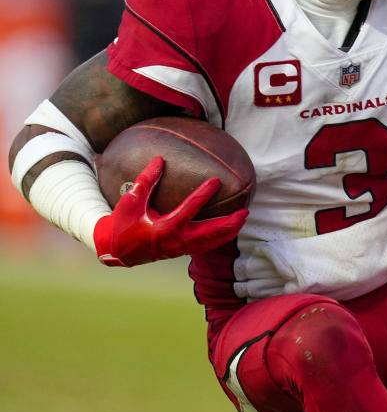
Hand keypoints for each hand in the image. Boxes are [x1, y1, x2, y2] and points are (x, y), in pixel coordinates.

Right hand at [93, 156, 247, 266]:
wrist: (116, 251)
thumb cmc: (122, 224)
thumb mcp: (130, 201)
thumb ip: (145, 181)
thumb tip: (159, 159)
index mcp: (164, 229)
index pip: (189, 210)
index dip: (203, 195)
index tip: (216, 181)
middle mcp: (176, 241)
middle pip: (210, 234)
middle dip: (229, 223)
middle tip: (245, 211)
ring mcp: (181, 249)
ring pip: (211, 242)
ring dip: (228, 231)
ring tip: (243, 218)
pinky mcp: (181, 252)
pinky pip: (205, 246)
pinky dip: (219, 238)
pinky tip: (228, 229)